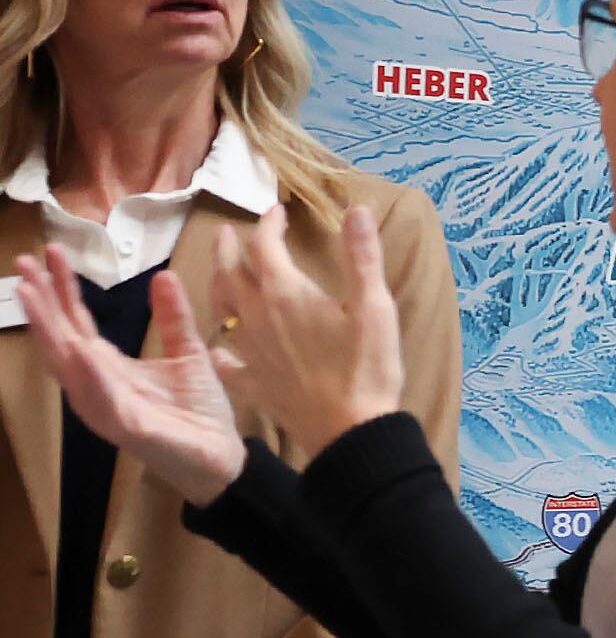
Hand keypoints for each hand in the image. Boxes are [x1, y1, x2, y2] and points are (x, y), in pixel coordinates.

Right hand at [14, 245, 247, 504]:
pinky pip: (103, 399)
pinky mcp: (127, 427)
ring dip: (49, 330)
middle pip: (61, 337)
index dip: (63, 288)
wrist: (223, 455)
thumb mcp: (189, 353)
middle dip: (40, 301)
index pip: (77, 321)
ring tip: (31, 294)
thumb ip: (174, 318)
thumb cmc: (199, 410)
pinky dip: (91, 374)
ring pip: (68, 365)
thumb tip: (163, 275)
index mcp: (108, 366)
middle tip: (24, 263)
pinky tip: (81, 349)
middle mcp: (97, 384)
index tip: (52, 252)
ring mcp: (106, 406)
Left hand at [212, 205, 403, 453]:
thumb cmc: (367, 365)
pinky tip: (219, 347)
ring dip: (217, 283)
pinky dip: (219, 348)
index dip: (269, 223)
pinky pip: (225, 360)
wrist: (349, 428)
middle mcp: (257, 316)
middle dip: (231, 248)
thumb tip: (357, 209)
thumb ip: (362, 255)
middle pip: (232, 272)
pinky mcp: (251, 381)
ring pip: (221, 308)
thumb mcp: (375, 306)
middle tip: (228, 232)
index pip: (266, 245)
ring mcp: (249, 350)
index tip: (277, 211)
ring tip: (219, 272)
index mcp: (286, 292)